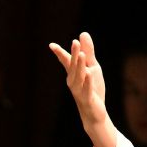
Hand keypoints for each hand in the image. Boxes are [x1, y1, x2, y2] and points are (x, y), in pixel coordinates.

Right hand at [49, 32, 116, 146]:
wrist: (94, 113)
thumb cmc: (92, 89)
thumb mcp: (93, 67)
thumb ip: (88, 52)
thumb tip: (82, 33)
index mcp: (74, 73)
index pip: (66, 61)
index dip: (60, 53)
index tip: (51, 45)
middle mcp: (73, 81)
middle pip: (72, 66)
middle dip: (73, 54)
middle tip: (74, 42)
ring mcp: (79, 90)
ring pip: (78, 77)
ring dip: (79, 66)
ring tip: (81, 54)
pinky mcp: (87, 98)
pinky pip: (86, 89)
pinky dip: (88, 82)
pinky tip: (89, 74)